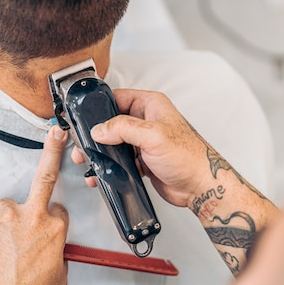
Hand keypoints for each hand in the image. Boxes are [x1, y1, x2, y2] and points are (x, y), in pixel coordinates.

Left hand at [0, 126, 69, 284]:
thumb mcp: (59, 277)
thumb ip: (58, 254)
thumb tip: (54, 252)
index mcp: (55, 227)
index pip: (58, 209)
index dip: (51, 218)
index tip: (45, 224)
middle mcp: (32, 215)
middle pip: (45, 177)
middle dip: (53, 151)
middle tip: (56, 135)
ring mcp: (6, 215)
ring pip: (7, 208)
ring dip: (6, 221)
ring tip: (3, 245)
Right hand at [71, 89, 211, 207]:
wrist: (200, 187)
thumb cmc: (189, 157)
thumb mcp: (153, 136)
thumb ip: (123, 128)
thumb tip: (100, 129)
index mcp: (151, 105)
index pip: (117, 97)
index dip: (100, 106)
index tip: (85, 117)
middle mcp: (146, 120)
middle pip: (111, 121)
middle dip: (95, 133)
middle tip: (83, 144)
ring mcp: (143, 140)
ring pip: (113, 142)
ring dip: (100, 152)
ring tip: (88, 160)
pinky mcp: (141, 159)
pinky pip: (119, 159)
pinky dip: (108, 166)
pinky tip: (100, 172)